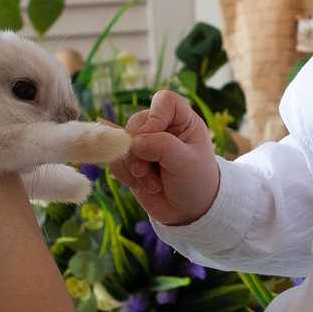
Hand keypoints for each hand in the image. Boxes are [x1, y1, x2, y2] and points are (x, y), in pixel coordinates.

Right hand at [113, 89, 222, 226]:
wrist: (188, 210)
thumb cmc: (197, 181)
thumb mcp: (187, 163)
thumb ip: (164, 148)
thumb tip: (135, 142)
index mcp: (182, 120)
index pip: (164, 101)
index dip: (155, 116)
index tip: (152, 136)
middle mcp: (161, 127)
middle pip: (136, 123)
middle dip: (139, 152)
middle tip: (148, 172)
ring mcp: (143, 143)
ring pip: (121, 143)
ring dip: (133, 168)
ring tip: (154, 184)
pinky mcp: (130, 160)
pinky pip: (115, 160)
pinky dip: (126, 175)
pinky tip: (143, 186)